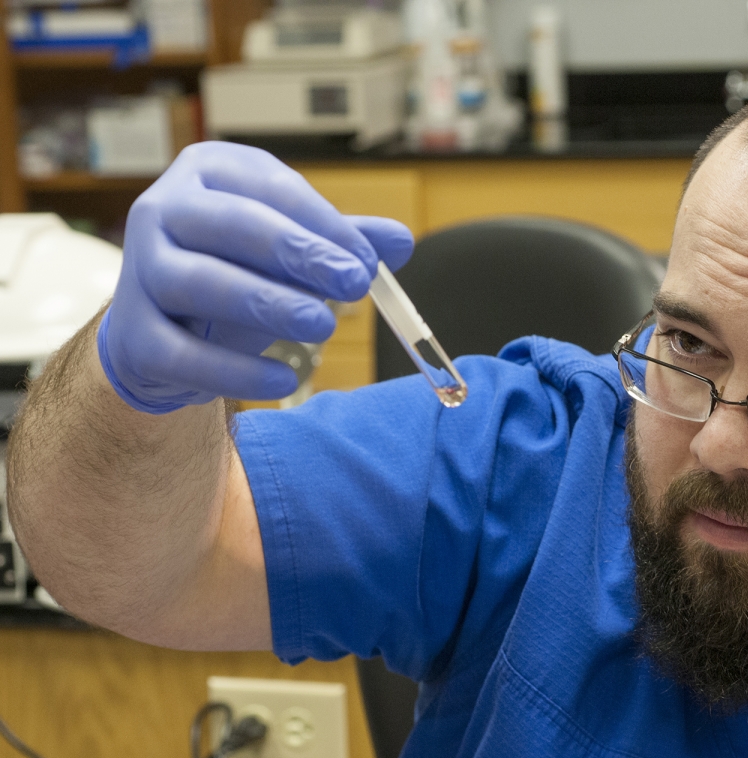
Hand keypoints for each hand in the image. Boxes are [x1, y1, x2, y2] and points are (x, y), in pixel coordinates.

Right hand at [97, 142, 413, 412]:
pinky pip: (184, 354)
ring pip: (201, 282)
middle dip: (299, 254)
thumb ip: (343, 242)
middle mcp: (162, 209)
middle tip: (354, 284)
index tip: (368, 260)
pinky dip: (236, 371)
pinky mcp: (133, 334)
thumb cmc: (240, 271)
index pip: (271, 189)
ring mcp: (139, 271)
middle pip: (232, 226)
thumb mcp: (292, 251)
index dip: (324, 225)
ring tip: (323, 325)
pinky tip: (284, 382)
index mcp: (208, 172)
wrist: (170, 328)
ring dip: (268, 303)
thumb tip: (401, 241)